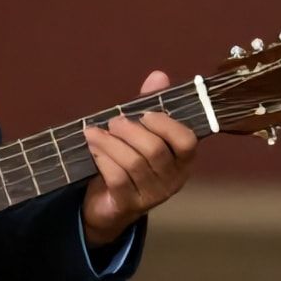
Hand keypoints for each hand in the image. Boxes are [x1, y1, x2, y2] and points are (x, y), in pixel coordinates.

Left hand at [81, 70, 198, 246]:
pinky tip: (93, 149)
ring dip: (110, 142)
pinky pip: (117, 178)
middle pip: (155, 150)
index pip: (187, 141)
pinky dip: (103, 159)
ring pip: (133, 163)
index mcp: (182, 159)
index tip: (145, 114)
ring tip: (94, 132)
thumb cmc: (129, 160)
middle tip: (113, 121)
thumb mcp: (140, 132)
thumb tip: (159, 76)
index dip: (165, 124)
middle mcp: (173, 180)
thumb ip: (150, 104)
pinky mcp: (129, 205)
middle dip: (130, 130)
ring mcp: (152, 196)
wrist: (109, 204)